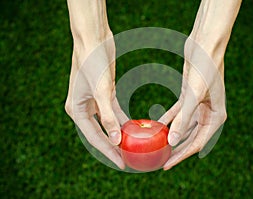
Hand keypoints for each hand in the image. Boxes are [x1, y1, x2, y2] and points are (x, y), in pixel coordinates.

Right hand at [65, 32, 128, 169]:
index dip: (108, 152)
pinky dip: (123, 119)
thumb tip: (115, 140)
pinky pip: (115, 111)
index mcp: (76, 110)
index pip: (94, 138)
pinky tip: (133, 127)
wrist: (93, 39)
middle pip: (101, 133)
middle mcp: (83, 108)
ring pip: (109, 123)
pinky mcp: (105, 94)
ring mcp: (94, 101)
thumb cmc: (92, 62)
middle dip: (114, 147)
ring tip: (132, 147)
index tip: (122, 164)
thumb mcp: (100, 91)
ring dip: (120, 133)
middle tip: (128, 159)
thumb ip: (107, 116)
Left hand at [159, 37, 226, 169]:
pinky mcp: (189, 96)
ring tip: (158, 146)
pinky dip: (168, 118)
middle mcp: (209, 113)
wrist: (205, 45)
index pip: (197, 143)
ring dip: (171, 135)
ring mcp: (199, 105)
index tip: (166, 165)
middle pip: (190, 137)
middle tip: (161, 160)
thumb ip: (184, 120)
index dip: (181, 156)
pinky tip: (158, 125)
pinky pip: (178, 112)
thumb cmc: (205, 68)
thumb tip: (172, 142)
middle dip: (176, 149)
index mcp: (216, 117)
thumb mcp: (193, 96)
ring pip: (184, 126)